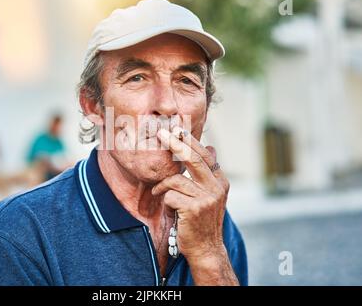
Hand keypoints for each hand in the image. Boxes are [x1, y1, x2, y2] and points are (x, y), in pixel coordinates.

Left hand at [153, 128, 237, 284]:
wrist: (206, 248)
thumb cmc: (202, 219)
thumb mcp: (210, 194)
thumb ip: (207, 174)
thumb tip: (210, 146)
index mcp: (220, 181)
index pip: (205, 155)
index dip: (191, 141)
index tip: (177, 130)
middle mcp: (216, 187)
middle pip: (193, 159)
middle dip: (175, 143)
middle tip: (162, 133)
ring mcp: (207, 198)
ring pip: (176, 180)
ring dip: (162, 187)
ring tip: (158, 193)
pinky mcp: (195, 209)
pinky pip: (170, 195)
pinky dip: (165, 201)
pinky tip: (168, 209)